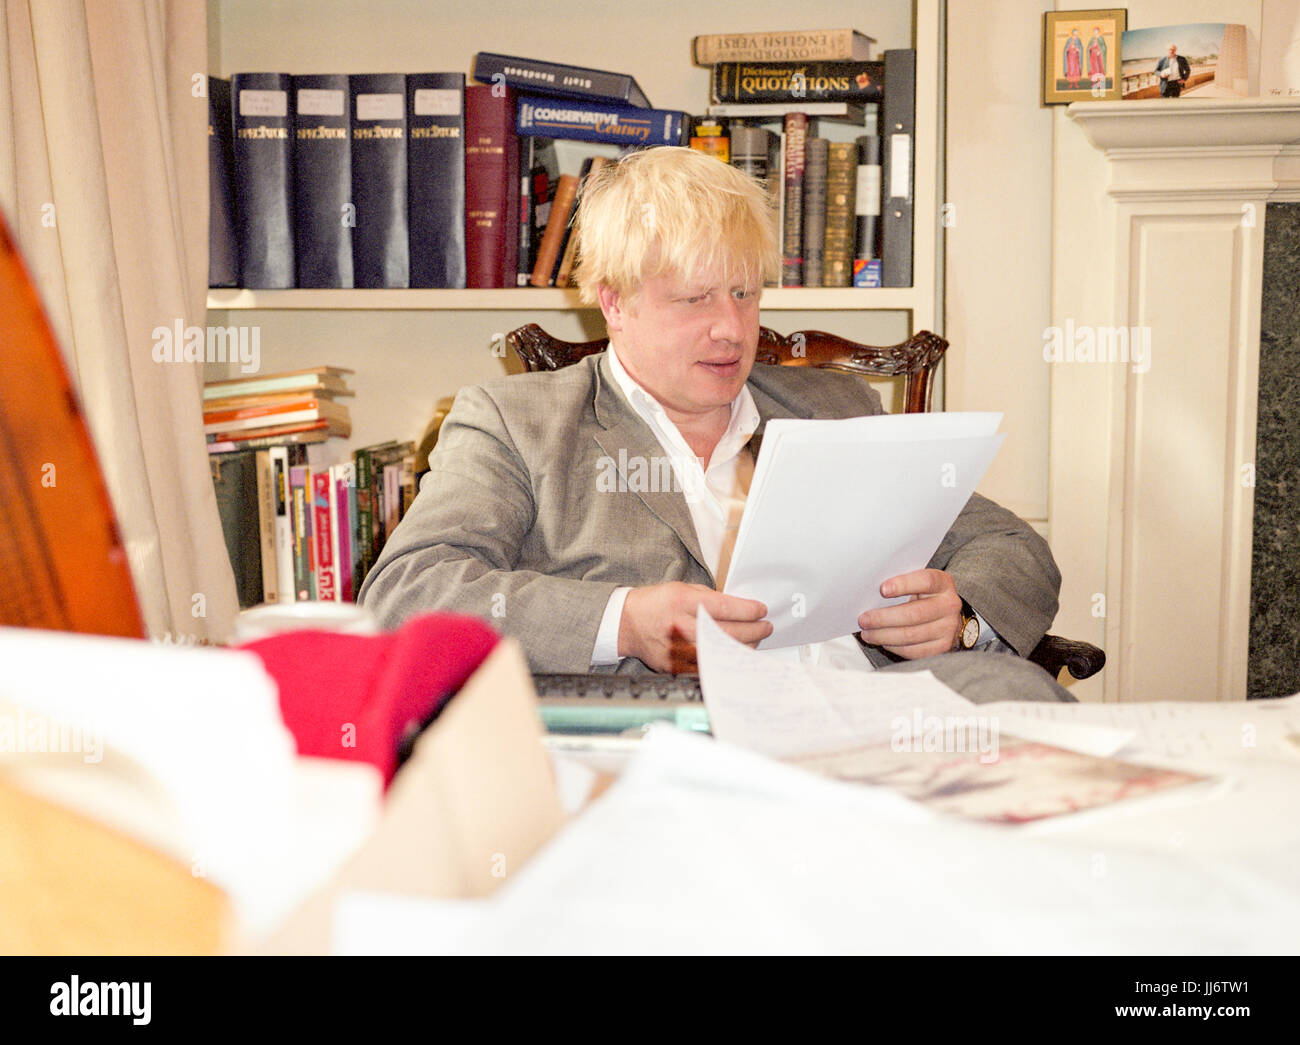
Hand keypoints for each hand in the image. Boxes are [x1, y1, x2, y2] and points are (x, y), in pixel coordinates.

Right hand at [619, 582, 770, 673]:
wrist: (626, 623)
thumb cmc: (654, 604)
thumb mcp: (681, 588)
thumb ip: (709, 597)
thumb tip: (737, 608)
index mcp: (683, 602)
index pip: (726, 607)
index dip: (749, 610)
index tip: (761, 610)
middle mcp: (682, 626)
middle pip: (729, 631)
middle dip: (754, 630)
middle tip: (766, 627)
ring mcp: (679, 649)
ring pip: (723, 652)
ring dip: (745, 646)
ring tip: (755, 640)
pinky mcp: (677, 665)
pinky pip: (710, 666)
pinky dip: (726, 660)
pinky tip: (736, 655)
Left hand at [857, 568, 961, 659]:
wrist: (946, 615)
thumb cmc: (923, 595)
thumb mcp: (917, 583)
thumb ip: (901, 583)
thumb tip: (870, 591)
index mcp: (943, 584)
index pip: (925, 581)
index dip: (903, 584)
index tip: (882, 589)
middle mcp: (949, 606)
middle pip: (914, 613)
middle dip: (884, 618)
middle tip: (864, 619)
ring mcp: (948, 628)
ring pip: (911, 635)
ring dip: (884, 635)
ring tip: (867, 633)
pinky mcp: (942, 647)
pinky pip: (913, 650)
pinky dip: (893, 647)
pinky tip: (882, 641)